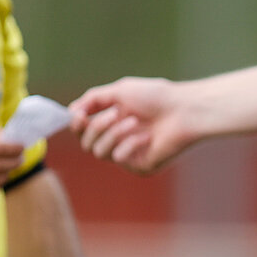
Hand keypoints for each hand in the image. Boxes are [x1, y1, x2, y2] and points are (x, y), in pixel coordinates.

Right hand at [71, 78, 201, 172]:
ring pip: (99, 152)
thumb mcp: (120, 90)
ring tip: (133, 121)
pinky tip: (147, 136)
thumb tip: (71, 111)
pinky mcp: (140, 166)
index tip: (79, 115)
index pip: (83, 129)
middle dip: (97, 126)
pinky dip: (130, 144)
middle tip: (116, 113)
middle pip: (86, 142)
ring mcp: (128, 154)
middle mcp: (118, 138)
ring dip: (113, 134)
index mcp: (112, 120)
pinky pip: (119, 158)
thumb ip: (94, 99)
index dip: (76, 124)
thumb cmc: (157, 97)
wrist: (184, 111)